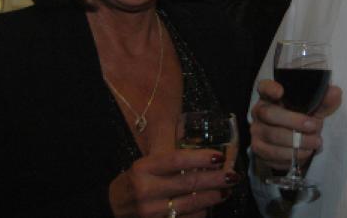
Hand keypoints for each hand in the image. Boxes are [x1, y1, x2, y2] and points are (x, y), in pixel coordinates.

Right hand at [108, 149, 239, 216]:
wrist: (114, 208)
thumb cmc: (136, 181)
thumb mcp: (145, 164)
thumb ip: (168, 153)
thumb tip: (198, 137)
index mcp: (144, 168)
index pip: (176, 160)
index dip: (200, 158)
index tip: (219, 156)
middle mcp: (146, 190)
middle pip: (188, 183)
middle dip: (214, 179)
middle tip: (232, 175)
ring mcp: (151, 212)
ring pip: (191, 204)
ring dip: (213, 197)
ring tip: (226, 190)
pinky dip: (201, 212)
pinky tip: (210, 205)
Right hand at [250, 79, 341, 170]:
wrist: (292, 144)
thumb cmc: (301, 120)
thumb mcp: (313, 110)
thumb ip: (323, 101)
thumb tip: (335, 92)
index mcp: (270, 97)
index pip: (264, 87)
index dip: (270, 88)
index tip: (280, 92)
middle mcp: (259, 112)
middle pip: (269, 114)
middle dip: (294, 121)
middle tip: (314, 126)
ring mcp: (257, 132)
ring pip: (272, 137)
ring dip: (296, 142)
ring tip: (315, 143)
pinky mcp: (258, 150)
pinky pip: (273, 155)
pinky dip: (292, 156)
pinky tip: (304, 153)